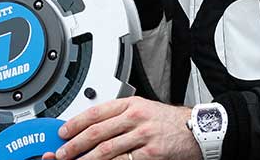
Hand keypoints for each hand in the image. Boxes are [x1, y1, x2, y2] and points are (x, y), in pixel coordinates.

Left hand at [42, 97, 198, 159]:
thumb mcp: (143, 109)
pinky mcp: (151, 153)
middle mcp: (135, 117)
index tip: (63, 132)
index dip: (75, 123)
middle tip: (62, 152)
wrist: (197, 130)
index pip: (96, 112)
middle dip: (75, 143)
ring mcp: (143, 135)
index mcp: (131, 104)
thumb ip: (120, 115)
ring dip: (86, 158)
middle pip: (97, 131)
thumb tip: (93, 126)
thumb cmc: (169, 121)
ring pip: (107, 148)